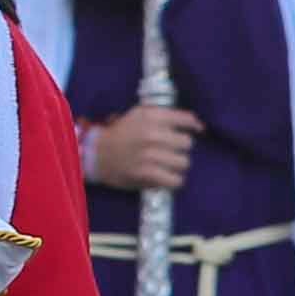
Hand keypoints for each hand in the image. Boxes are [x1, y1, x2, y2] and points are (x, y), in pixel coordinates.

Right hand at [87, 103, 202, 193]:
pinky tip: (166, 177)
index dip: (195, 126)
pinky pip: (175, 180)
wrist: (97, 153)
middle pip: (187, 143)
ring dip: (178, 165)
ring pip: (183, 162)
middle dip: (181, 147)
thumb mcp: (139, 114)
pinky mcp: (146, 173)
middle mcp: (152, 134)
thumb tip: (196, 124)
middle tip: (172, 150)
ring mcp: (149, 154)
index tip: (197, 130)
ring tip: (168, 165)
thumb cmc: (121, 133)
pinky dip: (173, 181)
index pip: (185, 119)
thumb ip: (165, 115)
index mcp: (151, 117)